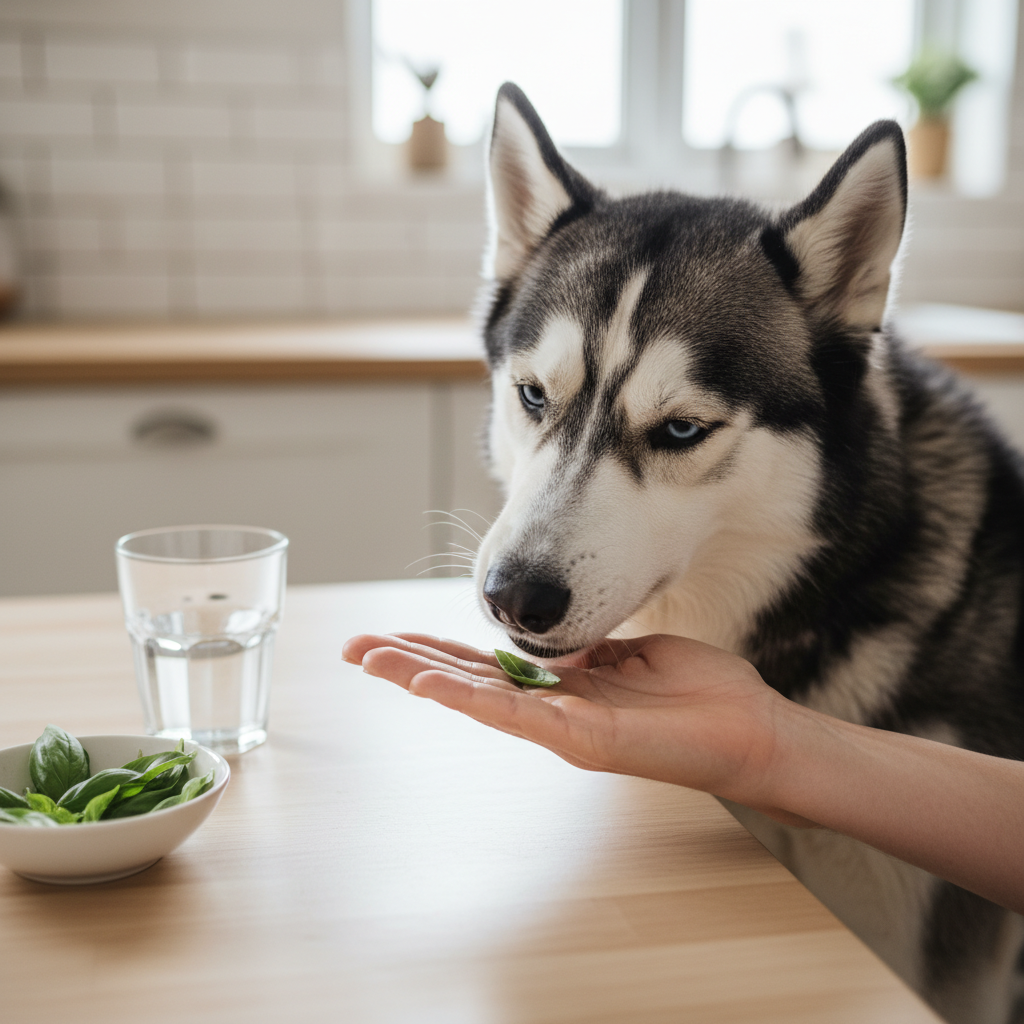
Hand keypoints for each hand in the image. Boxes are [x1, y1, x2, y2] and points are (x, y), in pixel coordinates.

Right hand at [342, 632, 803, 822]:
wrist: (751, 730)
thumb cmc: (700, 694)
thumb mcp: (632, 656)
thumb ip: (586, 650)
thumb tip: (548, 641)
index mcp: (564, 689)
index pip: (487, 668)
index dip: (440, 649)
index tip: (395, 636)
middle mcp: (553, 711)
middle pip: (468, 682)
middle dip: (409, 663)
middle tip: (355, 648)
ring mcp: (562, 728)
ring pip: (478, 699)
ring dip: (422, 677)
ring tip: (373, 661)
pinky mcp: (583, 740)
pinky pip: (517, 713)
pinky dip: (470, 697)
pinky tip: (430, 683)